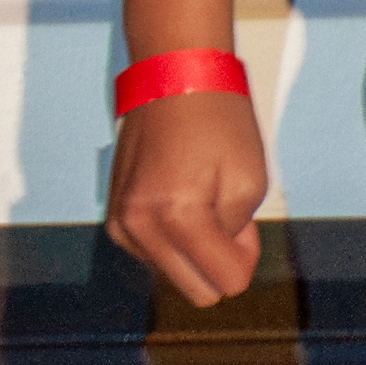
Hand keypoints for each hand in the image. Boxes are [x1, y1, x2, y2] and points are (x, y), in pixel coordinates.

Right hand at [103, 86, 268, 306]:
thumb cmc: (217, 119)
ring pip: (175, 275)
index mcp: (176, 214)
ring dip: (194, 247)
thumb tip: (215, 255)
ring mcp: (121, 221)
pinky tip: (176, 195)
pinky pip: (153, 255)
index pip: (227, 283)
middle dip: (219, 259)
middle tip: (222, 210)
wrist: (171, 73)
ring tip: (198, 194)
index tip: (242, 216)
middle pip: (199, 291)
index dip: (246, 254)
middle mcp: (139, 224)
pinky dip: (172, 237)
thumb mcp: (251, 179)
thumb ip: (238, 235)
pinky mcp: (114, 215)